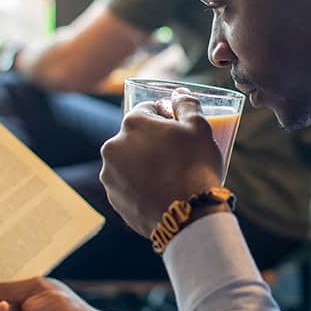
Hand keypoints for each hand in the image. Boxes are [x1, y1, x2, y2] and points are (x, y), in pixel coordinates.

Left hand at [100, 90, 223, 237]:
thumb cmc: (196, 167)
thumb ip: (187, 104)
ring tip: (169, 177)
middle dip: (153, 141)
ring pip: (129, 160)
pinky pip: (127, 184)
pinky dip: (139, 184)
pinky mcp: (113, 198)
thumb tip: (178, 94)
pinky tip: (159, 192)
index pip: (148, 109)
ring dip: (144, 163)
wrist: (188, 217)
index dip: (166, 117)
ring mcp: (110, 174)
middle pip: (136, 135)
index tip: (179, 131)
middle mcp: (113, 145)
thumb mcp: (200, 128)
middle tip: (176, 155)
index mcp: (133, 123)